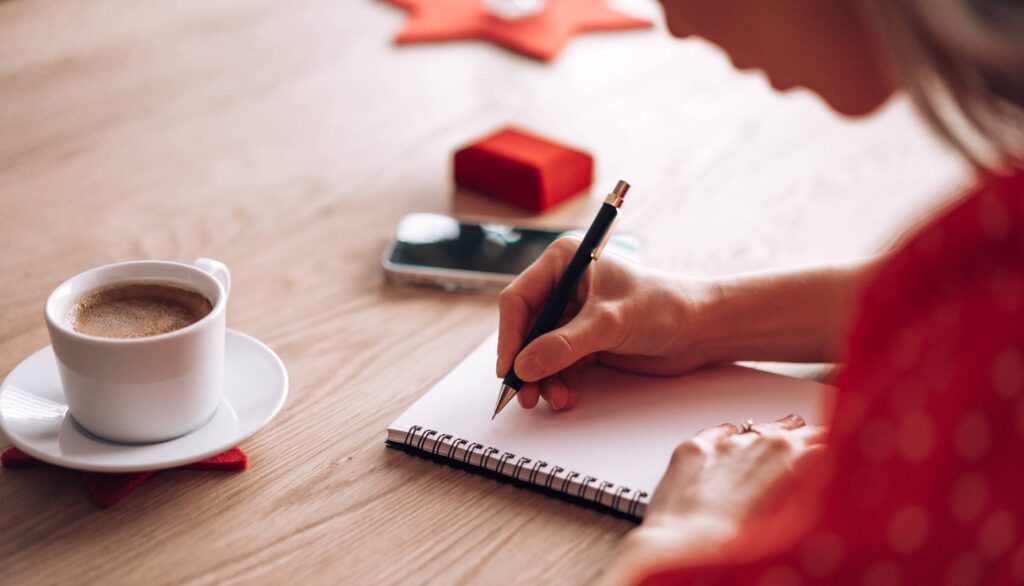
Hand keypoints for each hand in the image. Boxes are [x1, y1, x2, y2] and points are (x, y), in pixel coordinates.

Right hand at [496, 236, 716, 410]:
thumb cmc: (664, 307)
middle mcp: (564, 286)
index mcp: (565, 262)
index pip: (520, 299)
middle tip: (525, 394)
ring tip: (556, 399)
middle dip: (526, 363)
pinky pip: (559, 364)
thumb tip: (525, 366)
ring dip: (544, 379)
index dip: (510, 335)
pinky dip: (560, 382)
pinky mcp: (585, 339)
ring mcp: (574, 315)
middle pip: (527, 329)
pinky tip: (568, 396)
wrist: (701, 329)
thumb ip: (565, 344)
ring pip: (541, 351)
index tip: (510, 367)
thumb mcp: (610, 323)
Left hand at [601, 414, 829, 584]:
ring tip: (775, 447)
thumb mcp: (789, 522)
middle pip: (788, 431)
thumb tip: (821, 477)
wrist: (677, 548)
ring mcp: (721, 442)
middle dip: (801, 440)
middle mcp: (755, 441)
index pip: (819, 439)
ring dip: (766, 439)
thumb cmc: (733, 546)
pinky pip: (718, 433)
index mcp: (787, 456)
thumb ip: (807, 491)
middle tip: (809, 450)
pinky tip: (731, 451)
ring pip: (754, 430)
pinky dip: (728, 442)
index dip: (829, 446)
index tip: (835, 452)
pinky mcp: (693, 448)